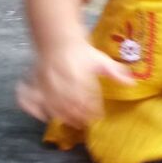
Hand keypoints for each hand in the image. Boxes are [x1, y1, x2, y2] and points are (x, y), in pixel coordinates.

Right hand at [16, 41, 133, 127]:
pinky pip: (28, 99)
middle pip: (68, 105)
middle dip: (77, 116)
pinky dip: (34, 110)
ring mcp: (44, 81)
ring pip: (51, 105)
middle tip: (85, 123)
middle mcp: (60, 78)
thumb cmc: (82, 52)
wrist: (58, 39)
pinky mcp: (33, 82)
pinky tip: (45, 116)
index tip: (98, 116)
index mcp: (78, 73)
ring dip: (61, 116)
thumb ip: (116, 72)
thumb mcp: (100, 60)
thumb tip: (132, 84)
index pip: (85, 97)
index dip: (91, 110)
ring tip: (71, 123)